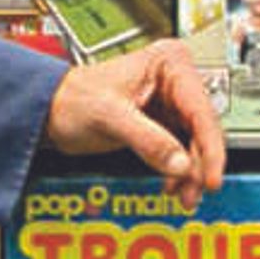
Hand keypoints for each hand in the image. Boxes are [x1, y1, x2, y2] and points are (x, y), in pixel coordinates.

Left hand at [43, 40, 226, 202]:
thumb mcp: (110, 116)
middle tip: (195, 190)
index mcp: (169, 64)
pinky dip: (179, 170)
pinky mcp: (163, 122)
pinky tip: (172, 185)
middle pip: (203, 128)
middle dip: (199, 163)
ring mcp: (170, 102)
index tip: (210, 176)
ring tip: (184, 194)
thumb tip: (182, 164)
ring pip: (196, 142)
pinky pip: (182, 150)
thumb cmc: (69, 98)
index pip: (202, 110)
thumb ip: (149, 140)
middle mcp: (175, 80)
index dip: (210, 147)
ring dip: (191, 172)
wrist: (48, 110)